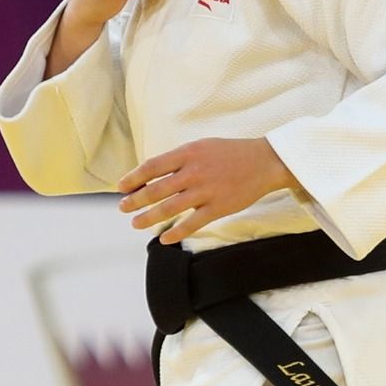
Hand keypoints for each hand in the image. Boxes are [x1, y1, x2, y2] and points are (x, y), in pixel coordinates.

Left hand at [118, 137, 299, 243]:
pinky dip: (176, 233)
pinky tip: (164, 239)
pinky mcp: (218, 208)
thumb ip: (178, 159)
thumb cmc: (228, 153)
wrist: (264, 162)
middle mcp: (194, 172)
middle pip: (156, 189)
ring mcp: (206, 191)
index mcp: (187, 154)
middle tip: (122, 208)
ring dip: (149, 218)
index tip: (121, 187)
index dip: (133, 178)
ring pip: (170, 208)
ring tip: (135, 224)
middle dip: (135, 200)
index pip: (152, 167)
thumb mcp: (200, 146)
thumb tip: (151, 173)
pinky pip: (192, 224)